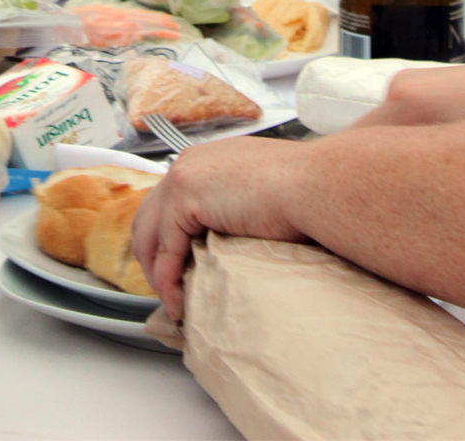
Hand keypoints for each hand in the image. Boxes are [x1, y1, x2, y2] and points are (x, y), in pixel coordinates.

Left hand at [130, 138, 305, 320]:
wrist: (315, 184)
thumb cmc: (307, 192)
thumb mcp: (263, 196)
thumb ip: (239, 210)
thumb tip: (239, 239)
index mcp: (207, 161)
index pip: (169, 202)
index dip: (167, 238)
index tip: (175, 268)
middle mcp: (188, 164)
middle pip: (149, 216)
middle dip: (152, 256)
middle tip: (166, 289)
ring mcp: (182, 177)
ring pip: (149, 234)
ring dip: (156, 273)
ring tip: (171, 302)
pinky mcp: (184, 198)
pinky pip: (166, 251)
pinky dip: (167, 280)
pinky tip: (178, 303)